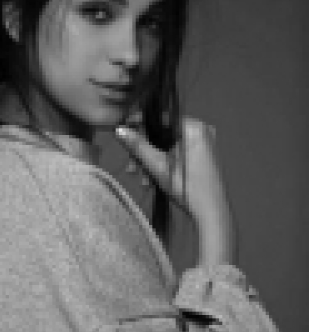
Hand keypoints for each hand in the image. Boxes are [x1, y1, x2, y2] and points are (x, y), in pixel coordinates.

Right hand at [115, 117, 236, 266]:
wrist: (211, 213)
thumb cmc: (188, 188)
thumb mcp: (158, 167)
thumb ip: (138, 146)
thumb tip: (119, 130)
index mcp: (192, 127)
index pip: (159, 119)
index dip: (138, 126)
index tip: (123, 135)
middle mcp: (200, 130)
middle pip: (162, 134)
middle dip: (144, 152)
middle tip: (132, 168)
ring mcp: (204, 143)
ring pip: (168, 146)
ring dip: (152, 161)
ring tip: (142, 179)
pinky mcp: (203, 155)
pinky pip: (177, 152)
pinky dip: (165, 163)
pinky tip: (154, 179)